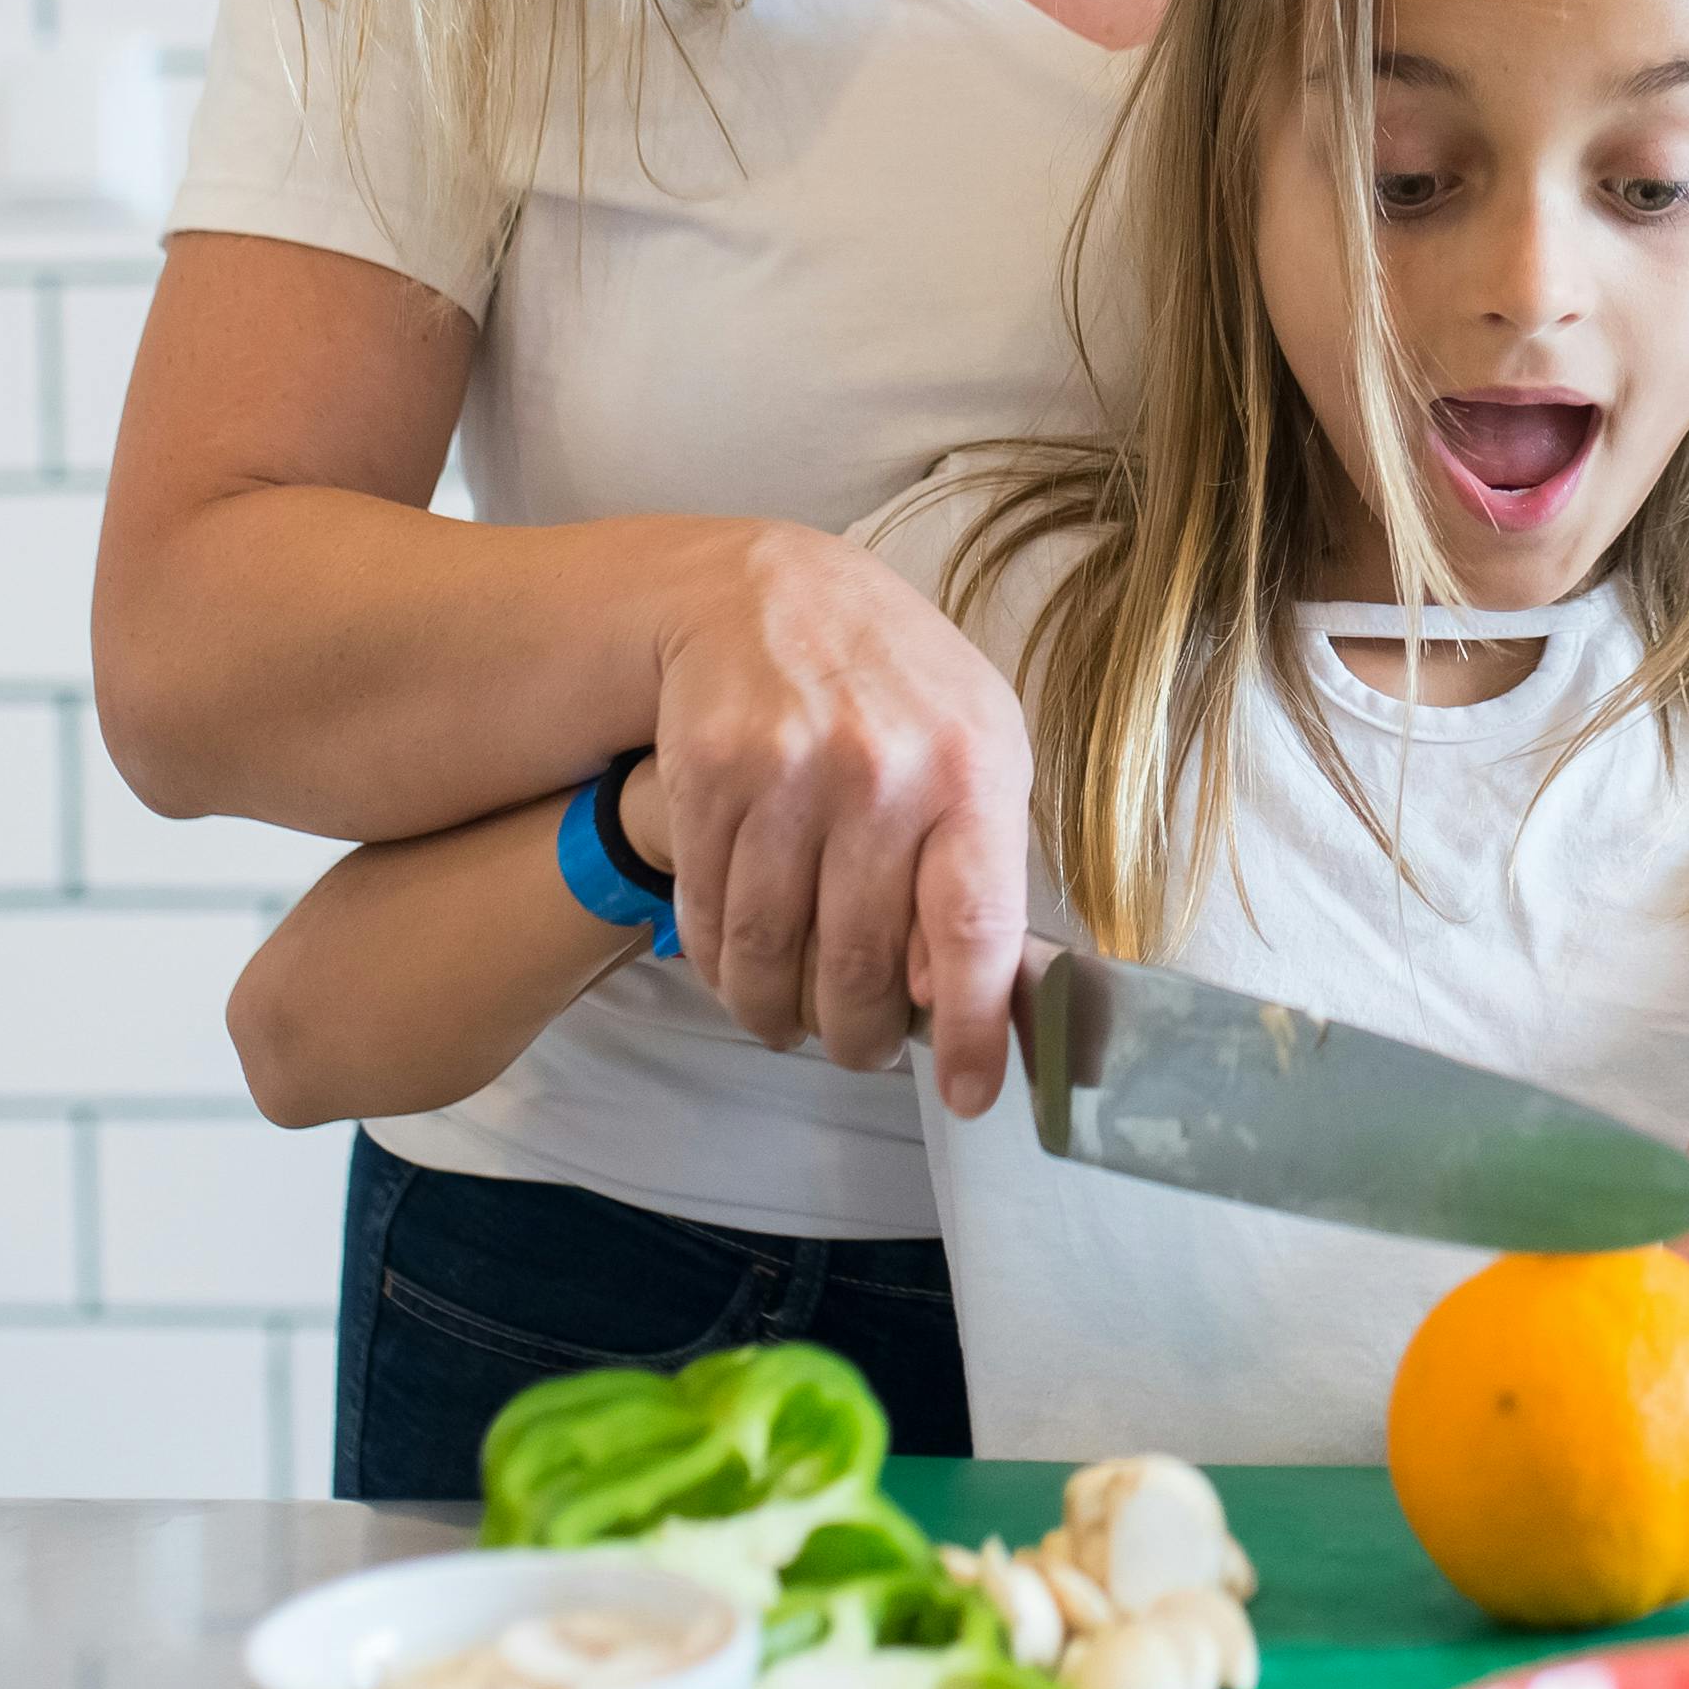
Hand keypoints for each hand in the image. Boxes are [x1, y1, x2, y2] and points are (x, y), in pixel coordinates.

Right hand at [640, 522, 1029, 1117]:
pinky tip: (741, 973)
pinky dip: (722, 969)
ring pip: (771, 955)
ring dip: (779, 1016)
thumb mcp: (975, 749)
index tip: (974, 1096)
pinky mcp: (706, 778)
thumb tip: (978, 998)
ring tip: (792, 1026)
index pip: (973, 933)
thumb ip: (981, 865)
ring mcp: (786, 774)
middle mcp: (879, 772)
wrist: (768, 593)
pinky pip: (710, 916)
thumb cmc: (896, 691)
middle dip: (859, 1039)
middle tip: (861, 1053)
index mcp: (972, 770)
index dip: (974, 1031)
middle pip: (859, 965)